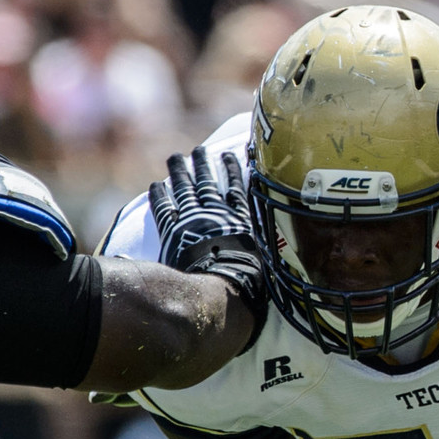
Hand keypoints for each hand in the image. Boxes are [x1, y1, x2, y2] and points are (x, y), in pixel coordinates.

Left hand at [151, 146, 267, 324]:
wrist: (221, 287)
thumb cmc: (248, 282)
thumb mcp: (265, 263)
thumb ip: (266, 251)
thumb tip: (282, 256)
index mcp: (239, 220)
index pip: (235, 189)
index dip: (230, 171)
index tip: (226, 156)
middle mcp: (216, 214)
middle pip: (206, 183)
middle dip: (202, 164)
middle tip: (198, 150)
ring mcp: (192, 221)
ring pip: (184, 189)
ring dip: (179, 172)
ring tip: (175, 158)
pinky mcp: (173, 232)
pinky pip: (164, 209)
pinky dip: (160, 196)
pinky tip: (157, 185)